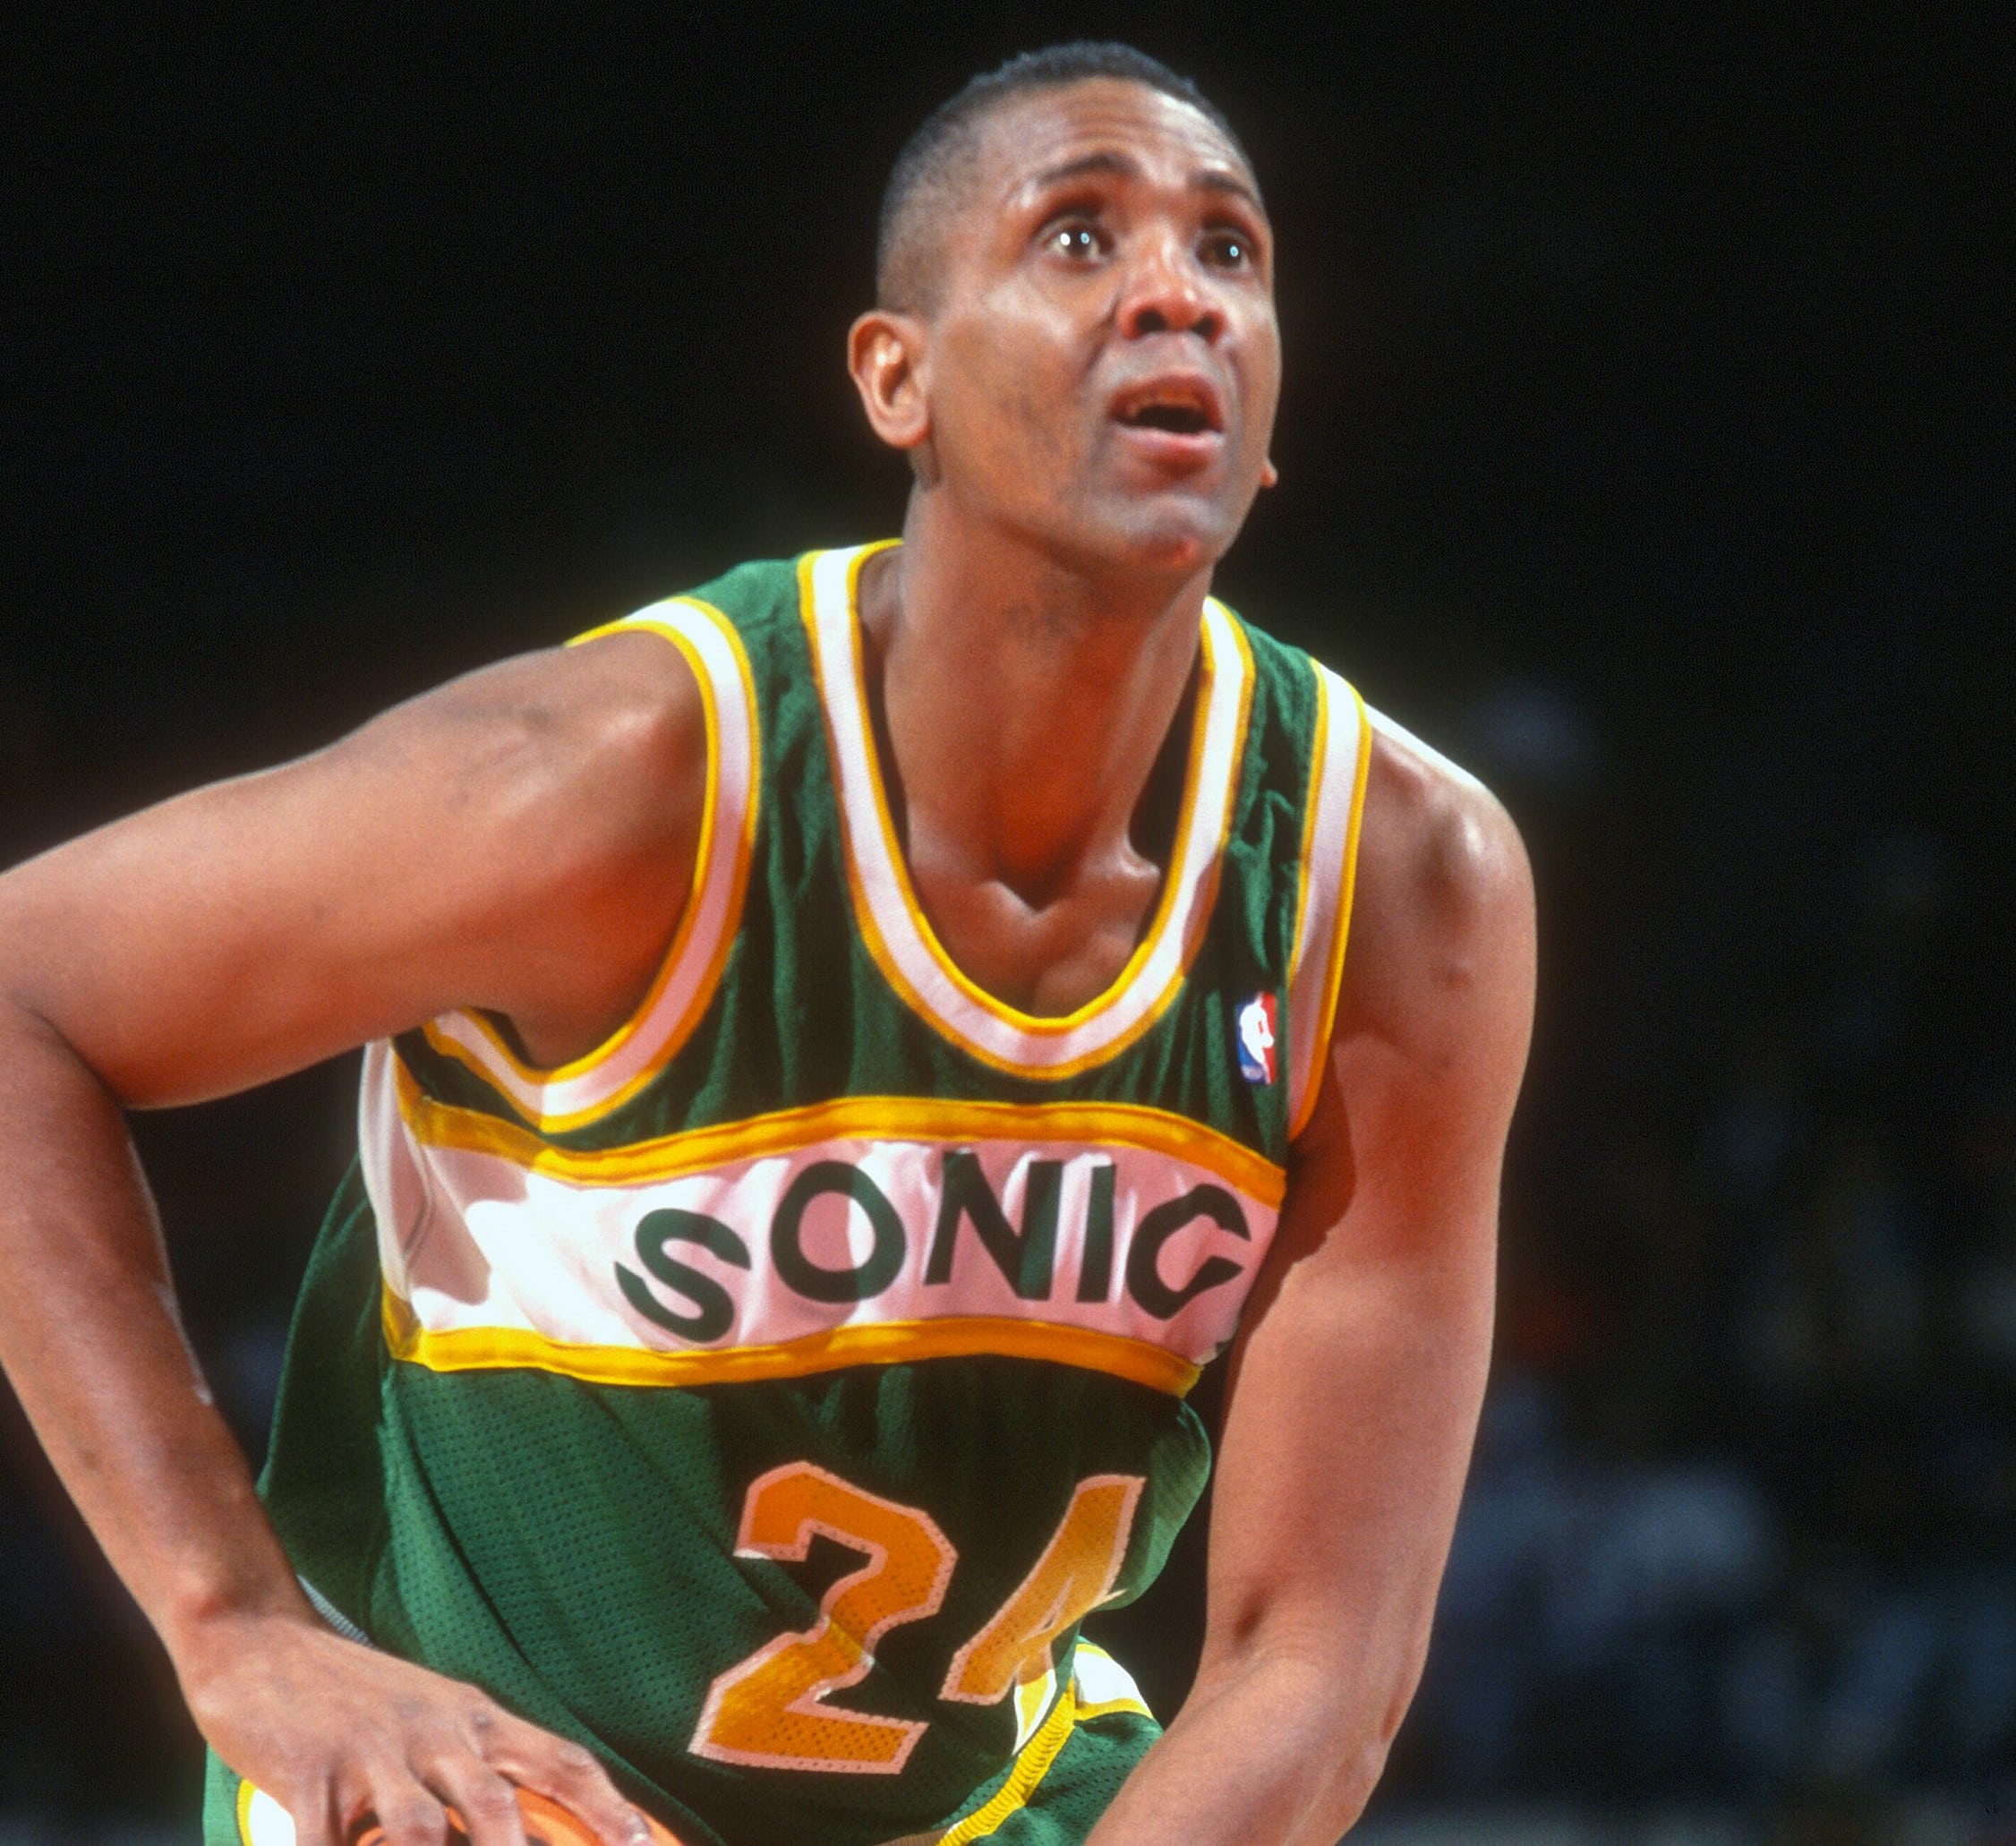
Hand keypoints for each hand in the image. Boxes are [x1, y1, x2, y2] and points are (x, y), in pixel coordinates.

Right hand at [181, 1609, 660, 1845]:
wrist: (264, 1642)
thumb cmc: (359, 1697)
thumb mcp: (434, 1717)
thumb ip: (477, 1768)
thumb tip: (524, 1824)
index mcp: (475, 1718)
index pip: (560, 1760)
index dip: (607, 1807)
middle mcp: (435, 1732)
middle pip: (496, 1804)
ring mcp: (371, 1753)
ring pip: (418, 1828)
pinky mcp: (307, 1773)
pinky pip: (325, 1841)